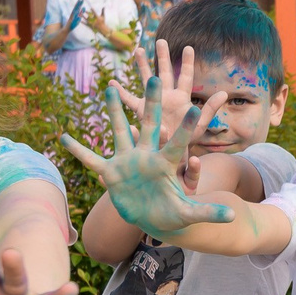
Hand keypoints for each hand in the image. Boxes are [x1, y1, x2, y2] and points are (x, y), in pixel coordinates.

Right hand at [59, 68, 230, 237]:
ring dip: (113, 111)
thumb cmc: (172, 214)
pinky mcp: (111, 173)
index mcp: (165, 163)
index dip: (186, 127)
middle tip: (154, 75)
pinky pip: (91, 160)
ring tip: (109, 88)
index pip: (178, 142)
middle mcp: (146, 155)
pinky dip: (78, 151)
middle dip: (151, 102)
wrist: (153, 218)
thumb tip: (232, 218)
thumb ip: (207, 213)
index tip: (194, 106)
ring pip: (119, 131)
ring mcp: (127, 162)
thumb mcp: (189, 214)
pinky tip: (63, 137)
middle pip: (149, 124)